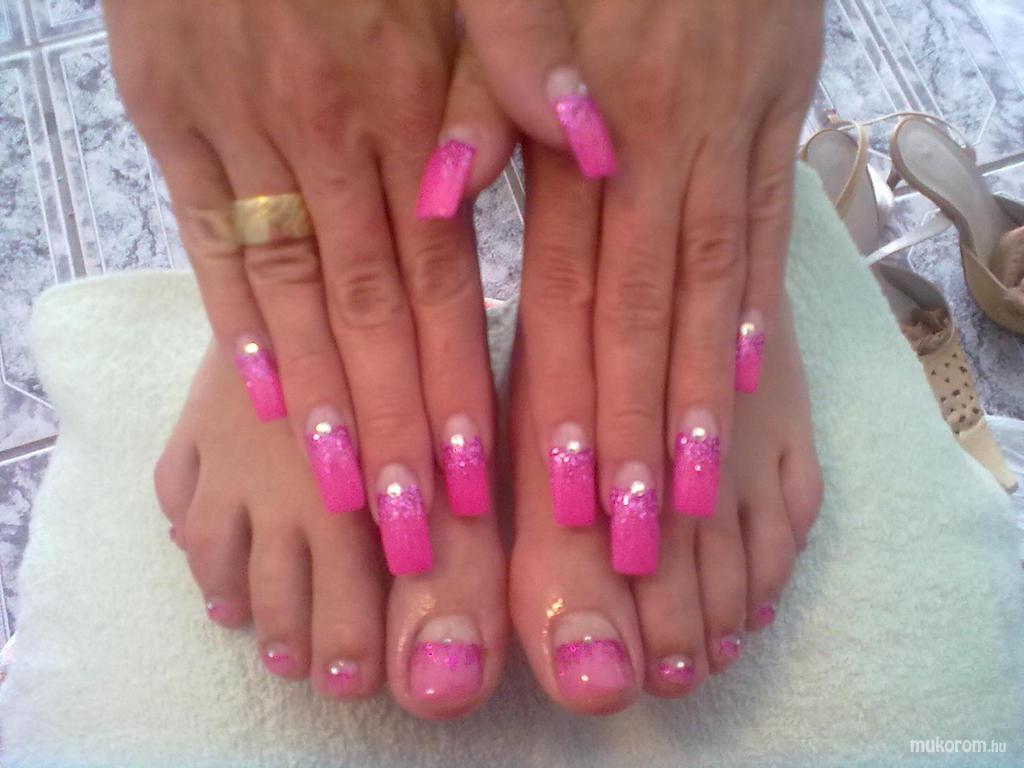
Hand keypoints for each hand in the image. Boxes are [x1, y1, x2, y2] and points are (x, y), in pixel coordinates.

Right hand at [105, 0, 512, 573]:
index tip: (481, 476)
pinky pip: (208, 239)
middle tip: (419, 531)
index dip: (463, 379)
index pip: (446, 275)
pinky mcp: (170, 119)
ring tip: (348, 497)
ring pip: (292, 291)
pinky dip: (237, 324)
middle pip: (371, 309)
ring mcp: (243, 128)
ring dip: (323, 402)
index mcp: (414, 99)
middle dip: (399, 427)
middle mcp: (331, 130)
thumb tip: (589, 141)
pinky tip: (264, 402)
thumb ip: (521, 57)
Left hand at [462, 0, 821, 569]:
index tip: (566, 491)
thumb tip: (450, 187)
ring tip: (688, 499)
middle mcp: (670, 144)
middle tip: (626, 536)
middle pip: (649, 315)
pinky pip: (767, 232)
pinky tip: (742, 386)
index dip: (573, 396)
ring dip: (702, 403)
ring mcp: (734, 134)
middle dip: (637, 435)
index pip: (579, 288)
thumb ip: (488, 80)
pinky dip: (755, 314)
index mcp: (595, 119)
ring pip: (716, 292)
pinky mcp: (778, 116)